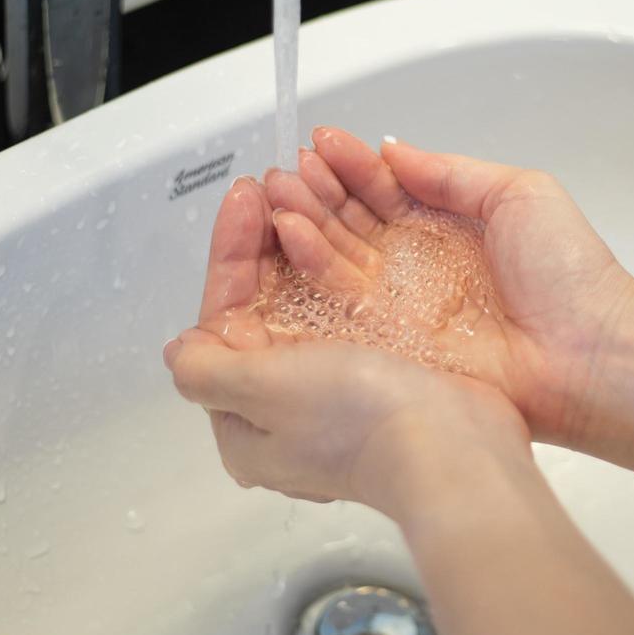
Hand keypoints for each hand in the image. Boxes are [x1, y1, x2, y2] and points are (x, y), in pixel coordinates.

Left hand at [165, 172, 529, 515]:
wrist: (453, 449)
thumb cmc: (357, 423)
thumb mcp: (262, 390)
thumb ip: (207, 370)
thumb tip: (179, 352)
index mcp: (247, 423)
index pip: (222, 321)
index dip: (231, 256)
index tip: (244, 201)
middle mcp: (286, 409)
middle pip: (263, 306)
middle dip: (264, 245)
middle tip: (273, 185)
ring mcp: (335, 393)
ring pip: (306, 300)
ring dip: (302, 244)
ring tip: (308, 191)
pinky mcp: (382, 375)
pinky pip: (348, 307)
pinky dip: (341, 265)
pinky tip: (349, 227)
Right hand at [262, 127, 633, 447]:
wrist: (590, 352)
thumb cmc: (571, 274)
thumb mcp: (517, 192)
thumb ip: (451, 172)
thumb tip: (396, 149)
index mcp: (447, 227)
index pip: (385, 189)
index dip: (352, 165)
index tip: (324, 141)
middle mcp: (416, 265)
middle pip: (352, 220)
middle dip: (317, 189)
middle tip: (290, 166)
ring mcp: (400, 304)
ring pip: (336, 255)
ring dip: (304, 220)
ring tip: (280, 190)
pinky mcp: (389, 342)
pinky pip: (340, 300)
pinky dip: (311, 265)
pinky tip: (290, 234)